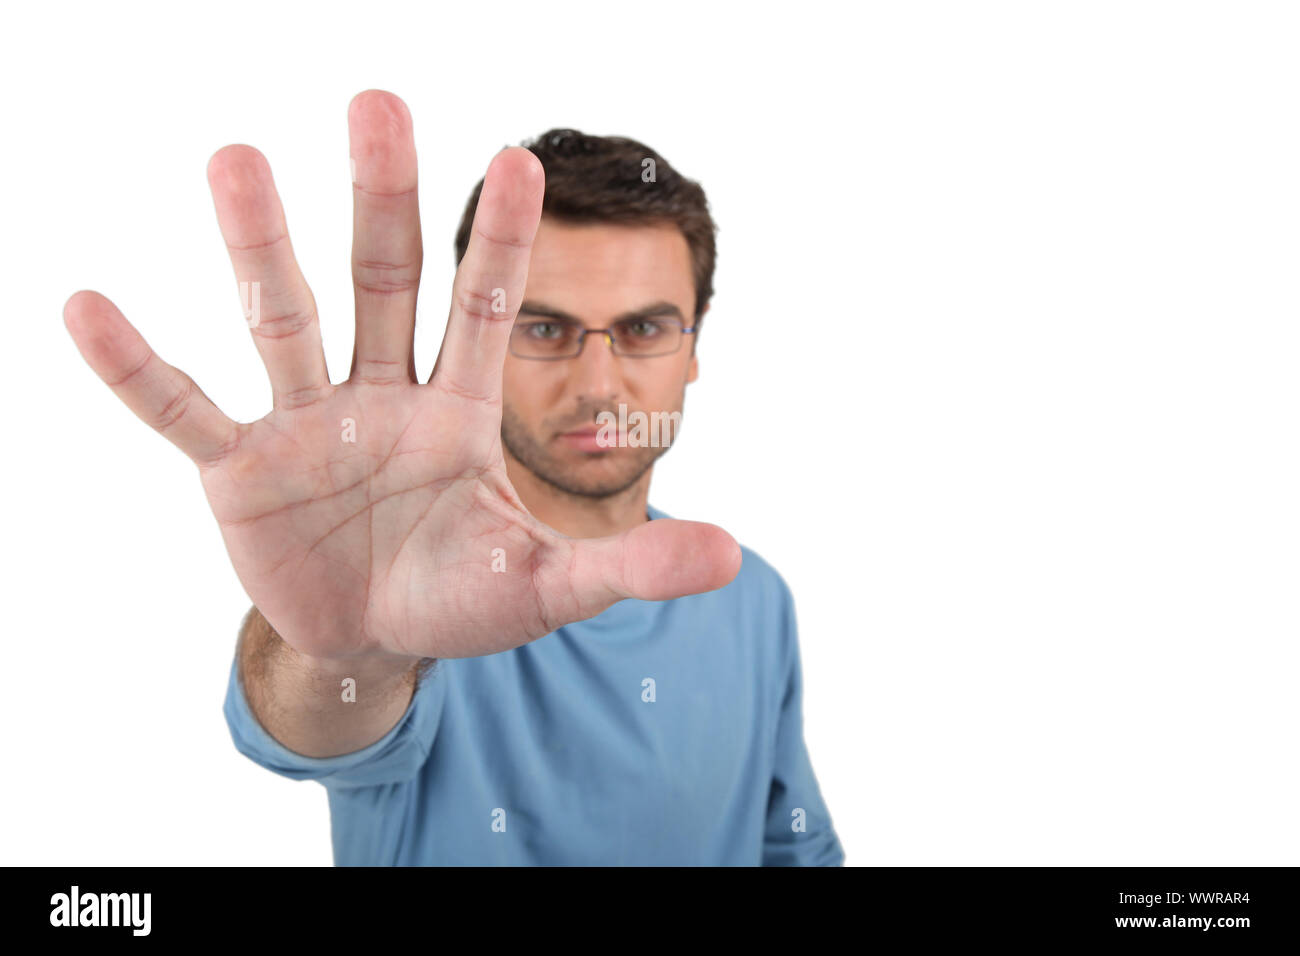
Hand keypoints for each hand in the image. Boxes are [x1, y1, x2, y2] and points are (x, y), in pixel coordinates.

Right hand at [63, 90, 739, 663]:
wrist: (374, 639)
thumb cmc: (465, 599)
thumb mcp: (550, 586)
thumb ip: (632, 568)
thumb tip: (739, 557)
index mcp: (462, 412)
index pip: (489, 306)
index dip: (506, 238)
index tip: (522, 157)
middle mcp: (383, 395)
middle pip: (385, 280)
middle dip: (383, 196)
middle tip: (377, 100)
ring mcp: (307, 426)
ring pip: (284, 319)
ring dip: (260, 246)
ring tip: (235, 157)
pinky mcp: (239, 473)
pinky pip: (182, 410)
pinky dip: (136, 367)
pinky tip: (84, 305)